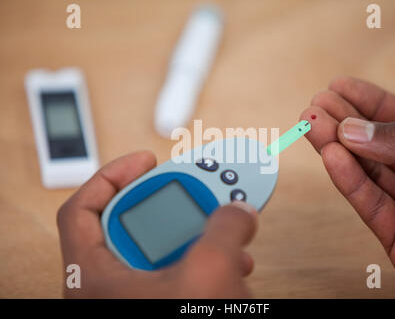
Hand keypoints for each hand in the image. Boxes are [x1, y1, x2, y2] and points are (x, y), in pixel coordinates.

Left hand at [57, 151, 257, 297]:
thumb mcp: (207, 275)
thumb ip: (225, 230)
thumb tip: (239, 210)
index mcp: (96, 277)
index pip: (83, 209)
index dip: (111, 176)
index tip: (145, 161)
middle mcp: (111, 286)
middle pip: (133, 224)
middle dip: (172, 204)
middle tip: (195, 188)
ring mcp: (139, 299)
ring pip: (164, 248)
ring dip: (199, 231)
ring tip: (226, 221)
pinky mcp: (165, 305)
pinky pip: (182, 270)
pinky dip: (207, 258)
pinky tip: (234, 261)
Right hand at [300, 77, 394, 297]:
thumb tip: (353, 130)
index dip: (371, 101)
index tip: (340, 87)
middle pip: (379, 146)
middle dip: (345, 123)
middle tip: (315, 106)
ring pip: (369, 174)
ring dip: (337, 148)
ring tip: (311, 125)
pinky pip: (371, 206)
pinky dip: (348, 182)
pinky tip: (330, 158)